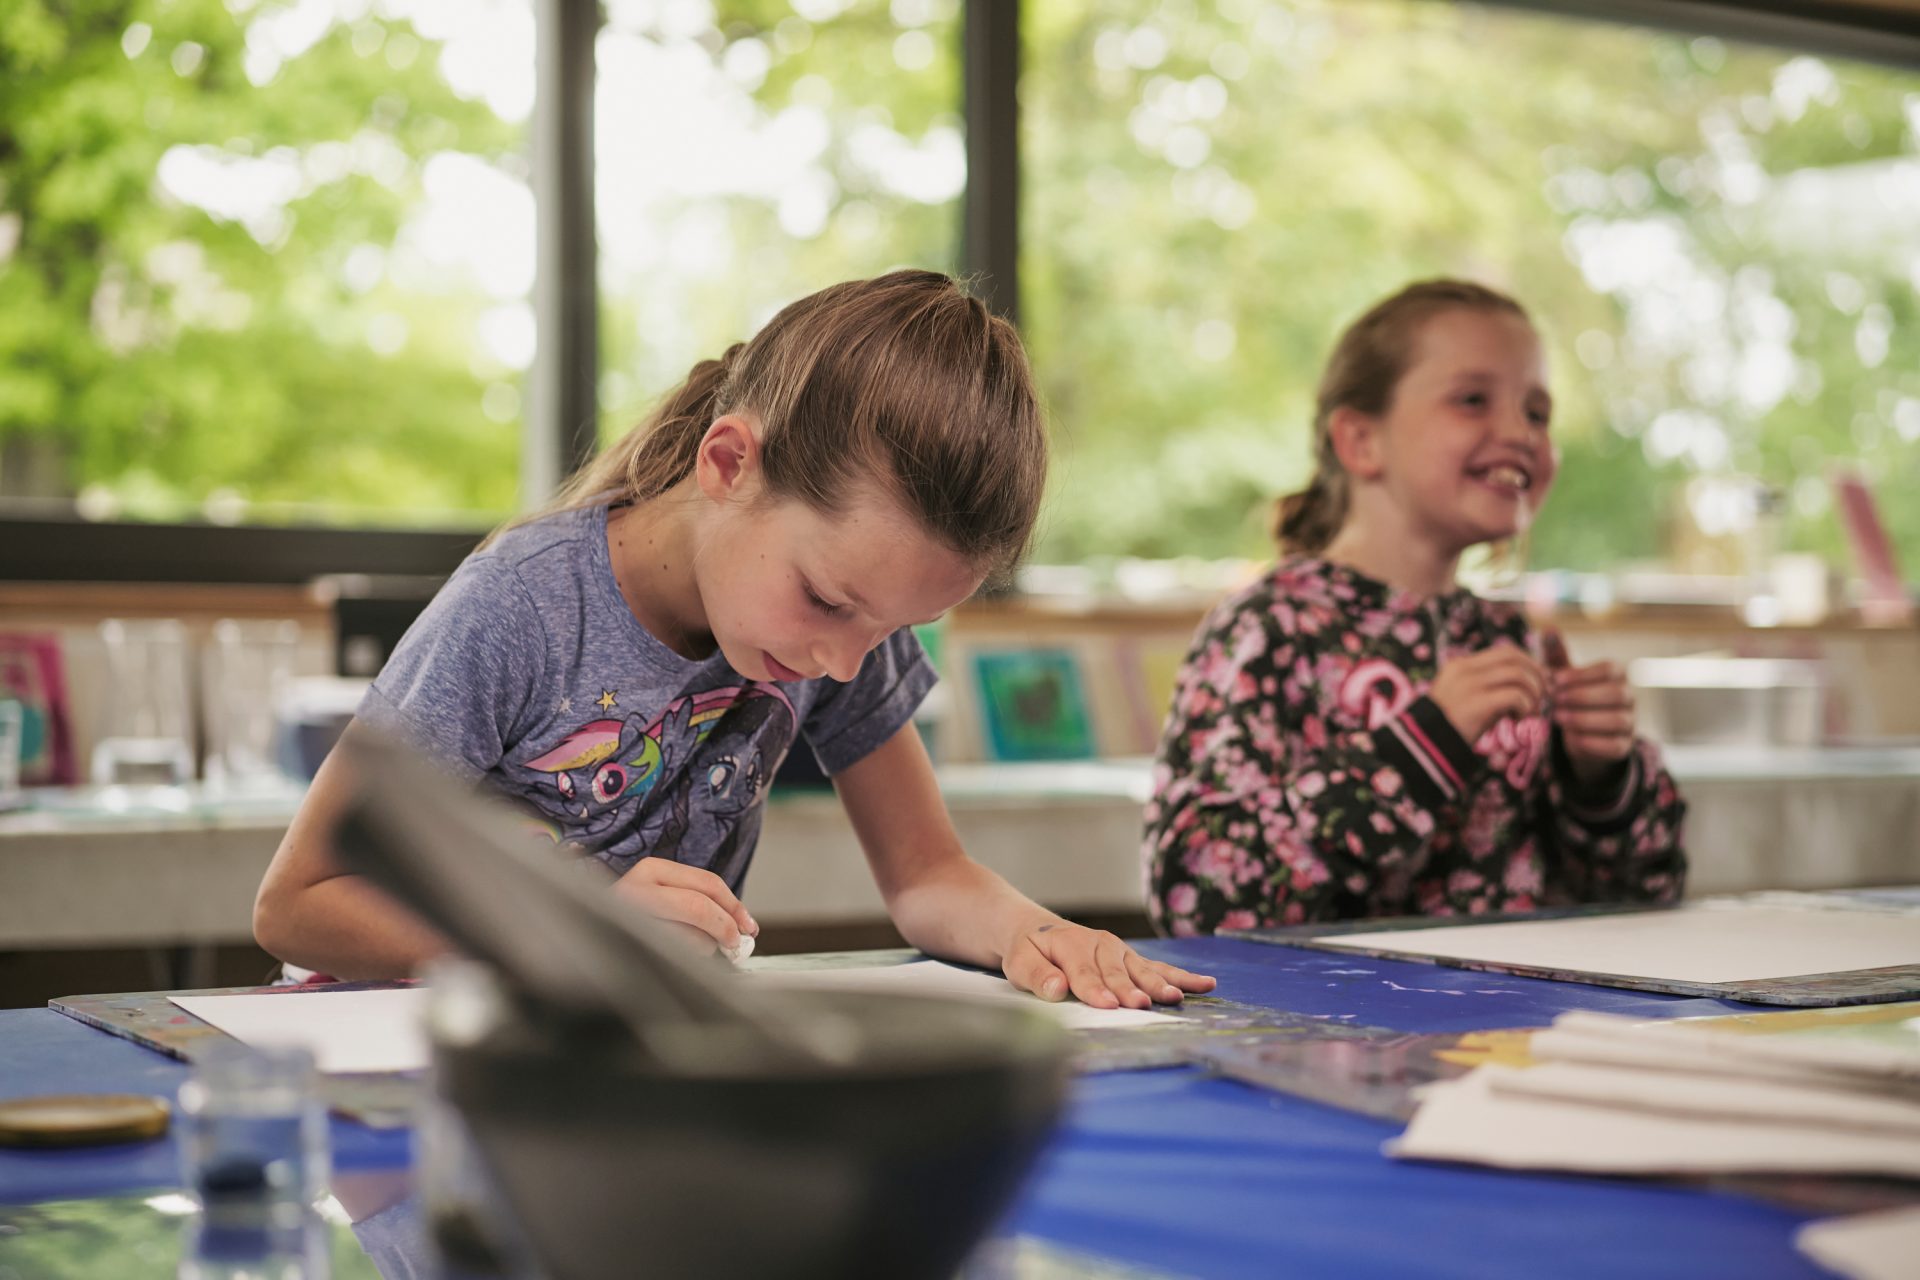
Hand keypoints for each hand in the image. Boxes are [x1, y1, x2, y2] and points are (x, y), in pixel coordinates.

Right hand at [610, 856, 758, 955]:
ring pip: (688, 936)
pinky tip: (671, 959)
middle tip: (735, 943)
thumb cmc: (631, 918)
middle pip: (699, 906)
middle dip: (725, 927)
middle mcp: (636, 888)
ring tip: (688, 951)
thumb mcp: (661, 896)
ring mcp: (627, 917)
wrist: (583, 933)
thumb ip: (696, 902)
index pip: (707, 883)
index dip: (734, 905)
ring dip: (701, 950)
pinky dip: (684, 961)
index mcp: (651, 870)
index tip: (748, 926)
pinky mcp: (625, 944)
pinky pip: (672, 957)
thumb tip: (740, 927)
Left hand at [1002, 919, 1215, 1009]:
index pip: (1084, 972)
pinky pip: (1159, 968)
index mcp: (1070, 945)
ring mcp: (1120, 951)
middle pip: (1117, 972)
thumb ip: (1037, 976)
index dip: (1095, 989)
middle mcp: (1100, 945)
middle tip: (1143, 1004)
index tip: (1108, 1004)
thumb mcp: (1020, 962)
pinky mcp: (1132, 959)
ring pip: (1142, 970)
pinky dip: (1181, 976)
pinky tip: (1205, 984)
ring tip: (1177, 997)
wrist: (1038, 931)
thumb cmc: (1029, 952)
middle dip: (1130, 989)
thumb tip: (1058, 987)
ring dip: (1160, 984)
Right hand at [1427, 642, 1547, 742]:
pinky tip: (1519, 720)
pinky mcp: (1477, 703)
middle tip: (1542, 696)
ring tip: (1529, 713)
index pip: (1505, 651)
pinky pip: (1515, 696)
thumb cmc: (1451, 727)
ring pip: (1518, 675)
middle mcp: (1464, 669)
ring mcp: (1469, 685)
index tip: (1538, 683)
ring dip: (1533, 694)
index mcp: (1460, 665)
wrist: (1426, 748)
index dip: (1529, 663)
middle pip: (1514, 657)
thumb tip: (1528, 684)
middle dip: (1536, 674)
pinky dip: (1525, 707)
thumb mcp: (1468, 699)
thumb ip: (1491, 687)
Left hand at [1541, 628, 1635, 781]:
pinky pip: (1615, 745)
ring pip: (1618, 720)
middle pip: (1617, 693)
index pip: (1610, 669)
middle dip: (1583, 696)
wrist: (1577, 735)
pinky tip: (1570, 738)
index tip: (1555, 680)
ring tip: (1557, 717)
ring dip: (1585, 719)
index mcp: (1616, 676)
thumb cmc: (1570, 698)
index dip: (1582, 674)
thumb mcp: (1562, 678)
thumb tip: (1548, 629)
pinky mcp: (1622, 747)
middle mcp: (1628, 697)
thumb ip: (1556, 655)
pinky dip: (1592, 742)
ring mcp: (1629, 723)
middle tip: (1554, 700)